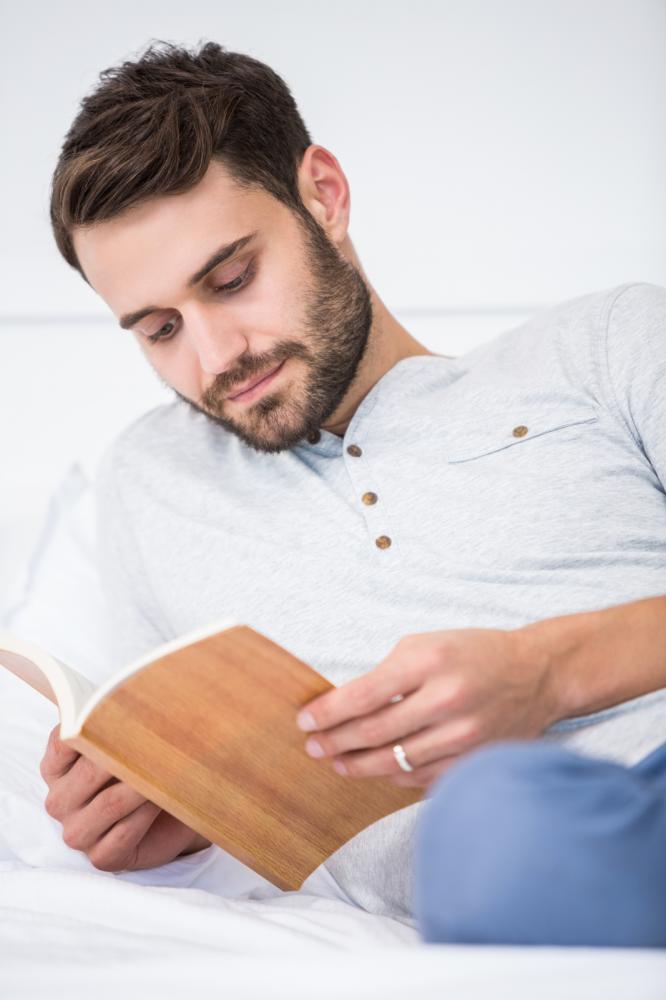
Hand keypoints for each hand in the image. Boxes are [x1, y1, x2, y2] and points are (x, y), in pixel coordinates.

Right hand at [40, 725, 210, 870]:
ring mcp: (78, 833)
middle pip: (90, 772)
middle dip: (126, 754)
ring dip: (142, 785)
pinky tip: (162, 799)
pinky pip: (124, 833)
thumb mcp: (124, 741)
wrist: (169, 811)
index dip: (92, 726)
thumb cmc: (141, 769)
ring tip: (165, 768)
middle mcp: (59, 802)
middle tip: (156, 740)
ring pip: (110, 803)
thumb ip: (110, 719)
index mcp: (55, 768)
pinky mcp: (102, 857)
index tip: (119, 712)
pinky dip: (147, 813)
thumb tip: (116, 697)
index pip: (64, 742)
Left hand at [297, 628, 558, 787]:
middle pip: (373, 733)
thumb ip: (387, 675)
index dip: (327, 713)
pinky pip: (422, 779)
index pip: (363, 695)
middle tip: (312, 746)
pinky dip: (394, 777)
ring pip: (395, 762)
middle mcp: (446, 699)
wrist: (537, 673)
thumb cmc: (473, 654)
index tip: (305, 721)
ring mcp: (463, 735)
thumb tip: (344, 707)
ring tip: (337, 762)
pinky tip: (377, 770)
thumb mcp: (426, 645)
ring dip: (358, 766)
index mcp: (428, 661)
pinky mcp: (474, 760)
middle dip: (335, 742)